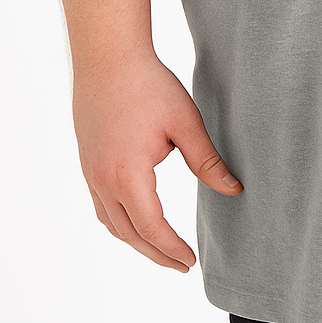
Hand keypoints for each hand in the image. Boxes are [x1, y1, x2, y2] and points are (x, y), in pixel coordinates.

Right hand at [72, 51, 242, 271]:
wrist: (108, 57)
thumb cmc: (149, 85)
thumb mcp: (186, 123)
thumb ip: (207, 162)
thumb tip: (234, 191)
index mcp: (127, 176)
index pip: (151, 228)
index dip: (172, 249)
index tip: (190, 263)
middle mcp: (102, 181)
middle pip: (129, 234)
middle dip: (155, 254)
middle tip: (181, 265)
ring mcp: (89, 172)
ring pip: (110, 223)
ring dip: (136, 240)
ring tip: (161, 249)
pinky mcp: (86, 161)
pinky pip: (100, 205)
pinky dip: (119, 222)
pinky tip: (135, 218)